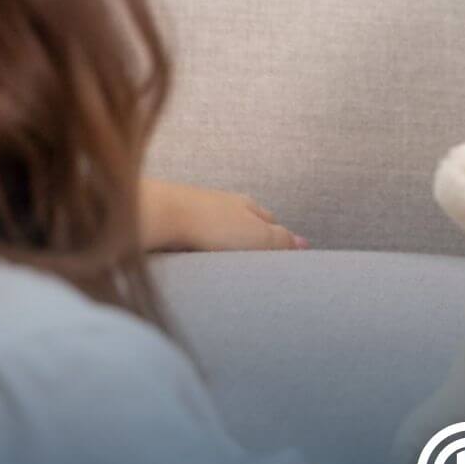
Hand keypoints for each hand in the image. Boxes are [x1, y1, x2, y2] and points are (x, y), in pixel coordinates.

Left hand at [141, 178, 306, 252]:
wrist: (160, 213)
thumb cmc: (211, 224)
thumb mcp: (257, 236)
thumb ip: (280, 241)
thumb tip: (303, 244)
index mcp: (247, 205)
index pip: (270, 220)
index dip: (278, 237)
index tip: (285, 251)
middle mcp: (223, 204)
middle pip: (245, 221)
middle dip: (254, 236)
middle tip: (261, 255)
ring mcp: (197, 210)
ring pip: (219, 228)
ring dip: (226, 241)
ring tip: (230, 259)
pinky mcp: (174, 222)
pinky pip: (195, 236)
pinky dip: (202, 245)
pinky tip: (199, 256)